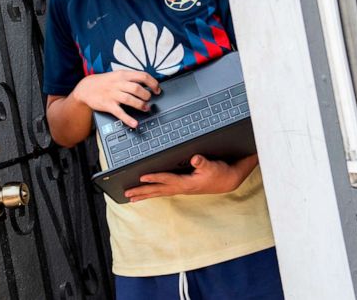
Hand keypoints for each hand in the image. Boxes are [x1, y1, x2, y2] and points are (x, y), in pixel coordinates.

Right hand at [70, 70, 159, 127]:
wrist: (86, 88)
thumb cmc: (105, 82)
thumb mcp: (117, 75)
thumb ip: (131, 78)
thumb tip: (148, 83)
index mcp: (123, 75)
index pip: (142, 76)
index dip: (153, 83)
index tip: (157, 90)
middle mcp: (118, 84)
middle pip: (137, 88)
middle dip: (146, 95)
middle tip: (149, 99)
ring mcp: (112, 94)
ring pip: (130, 99)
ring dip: (140, 105)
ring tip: (145, 108)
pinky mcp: (108, 105)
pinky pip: (120, 113)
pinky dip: (128, 119)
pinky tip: (135, 123)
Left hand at [123, 154, 257, 201]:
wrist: (228, 180)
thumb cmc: (220, 173)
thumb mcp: (213, 166)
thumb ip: (203, 162)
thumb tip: (195, 159)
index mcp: (187, 183)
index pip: (167, 180)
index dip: (155, 178)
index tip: (142, 178)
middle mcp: (182, 188)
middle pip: (158, 190)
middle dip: (142, 192)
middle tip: (127, 194)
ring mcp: (181, 189)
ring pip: (159, 192)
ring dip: (145, 194)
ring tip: (132, 198)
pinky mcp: (183, 187)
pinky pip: (164, 191)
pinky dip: (154, 192)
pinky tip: (147, 193)